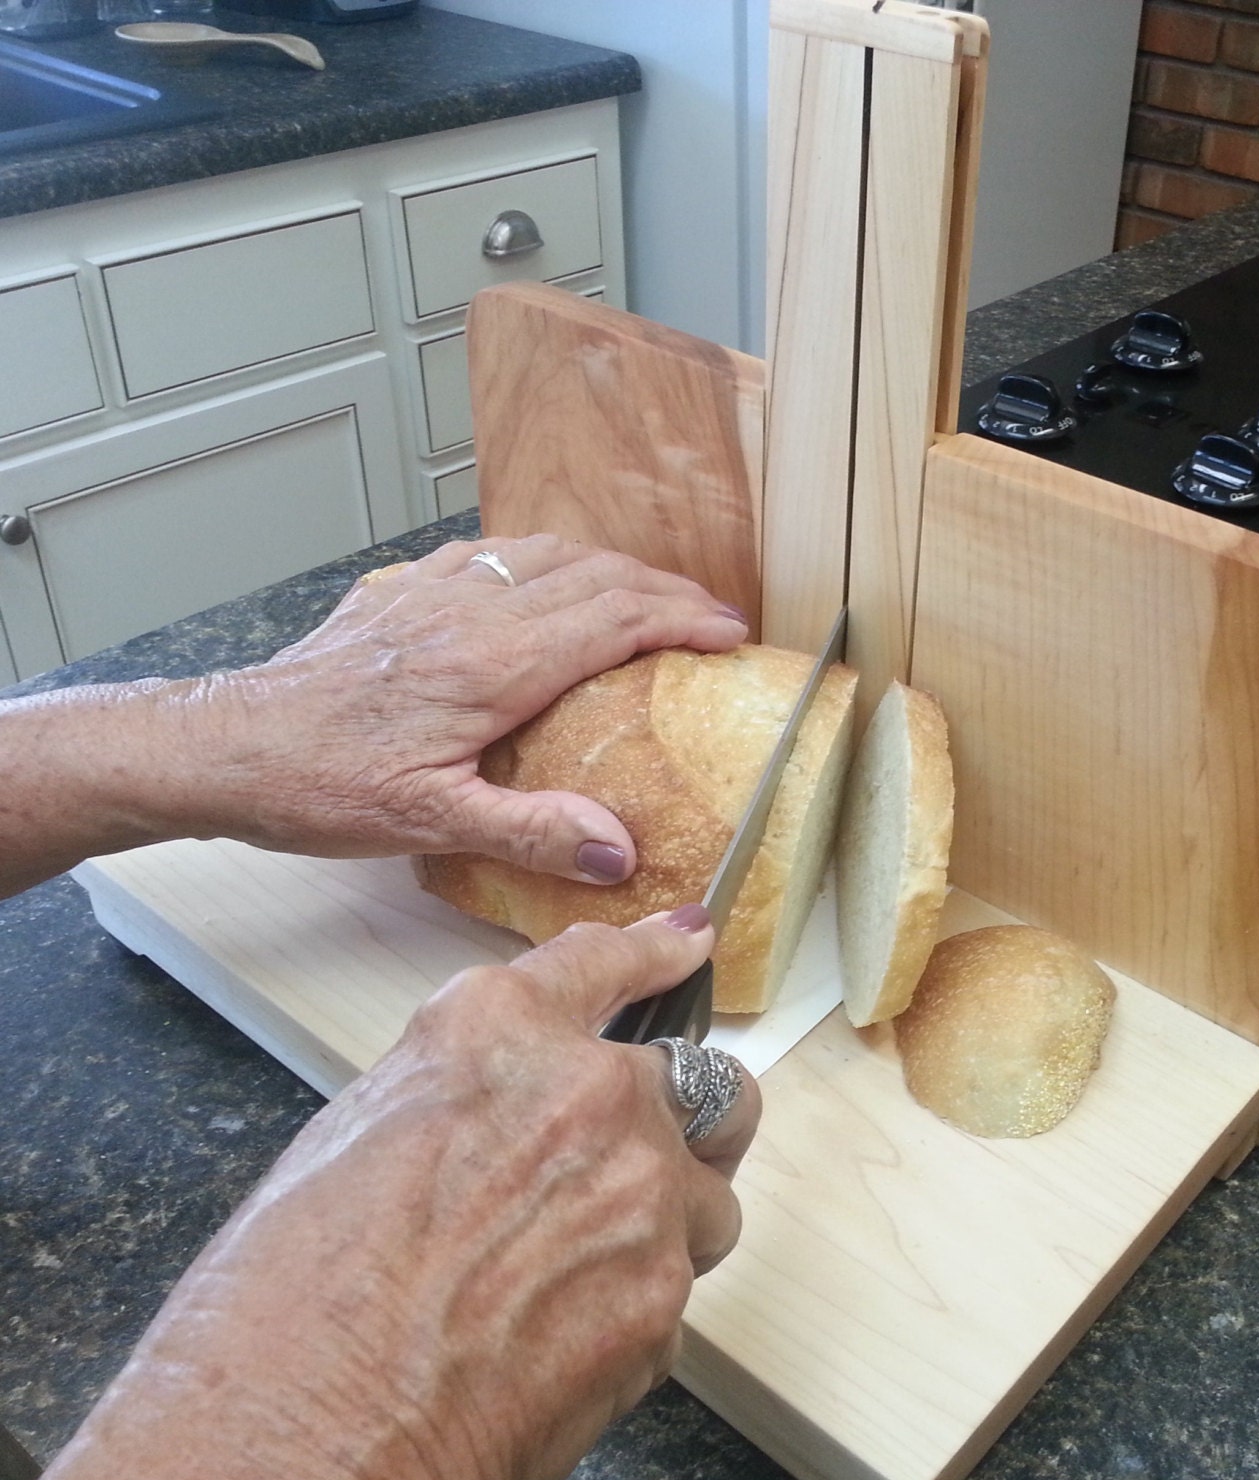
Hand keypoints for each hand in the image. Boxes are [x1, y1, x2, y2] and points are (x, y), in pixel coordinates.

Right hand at [33, 907, 759, 1479]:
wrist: (310, 1428)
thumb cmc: (294, 1295)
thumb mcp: (365, 1132)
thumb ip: (470, 1094)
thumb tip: (514, 1113)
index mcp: (494, 1030)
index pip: (601, 964)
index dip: (654, 953)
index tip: (687, 945)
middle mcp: (586, 1088)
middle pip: (695, 1079)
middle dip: (674, 1121)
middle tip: (624, 1173)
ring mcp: (640, 1184)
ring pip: (707, 1189)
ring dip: (666, 1220)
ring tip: (575, 1275)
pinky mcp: (665, 1285)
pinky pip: (681, 1278)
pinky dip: (638, 1300)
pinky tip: (560, 1333)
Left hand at [169, 535, 746, 878]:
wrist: (230, 745)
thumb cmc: (321, 784)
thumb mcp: (431, 823)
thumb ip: (533, 831)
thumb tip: (622, 850)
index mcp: (496, 665)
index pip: (616, 618)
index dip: (684, 620)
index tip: (730, 634)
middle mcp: (475, 612)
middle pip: (597, 575)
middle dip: (667, 590)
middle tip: (712, 616)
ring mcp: (437, 591)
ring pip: (549, 552)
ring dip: (612, 567)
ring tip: (649, 594)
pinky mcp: (404, 591)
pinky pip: (495, 551)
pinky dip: (545, 557)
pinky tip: (546, 574)